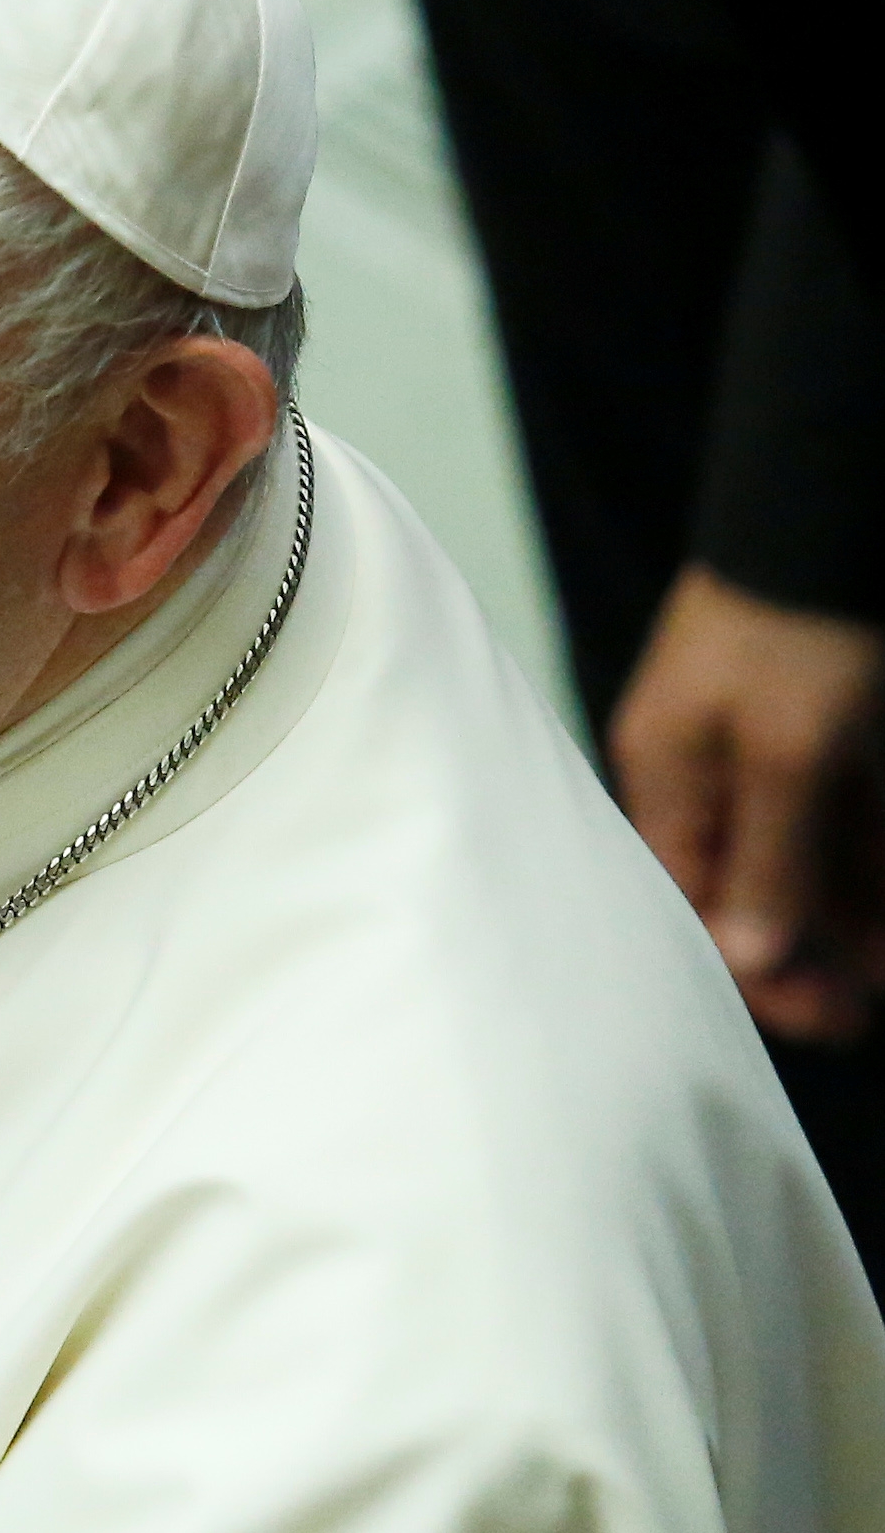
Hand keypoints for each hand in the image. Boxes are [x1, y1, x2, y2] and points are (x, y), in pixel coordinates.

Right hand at [611, 563, 884, 1041]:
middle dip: (806, 960)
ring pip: (811, 864)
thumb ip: (771, 857)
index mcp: (668, 781)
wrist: (836, 512)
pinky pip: (850, 826)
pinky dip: (870, 874)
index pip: (696, 905)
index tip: (823, 1020)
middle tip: (862, 1016)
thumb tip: (746, 958)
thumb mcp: (787, 752)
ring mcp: (776, 760)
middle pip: (752, 893)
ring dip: (851, 926)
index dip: (752, 970)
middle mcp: (714, 780)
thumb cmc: (796, 629)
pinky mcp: (832, 742)